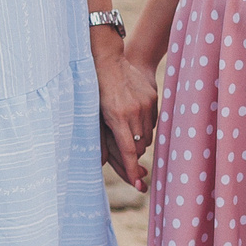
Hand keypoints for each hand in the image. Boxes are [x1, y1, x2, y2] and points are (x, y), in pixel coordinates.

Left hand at [96, 44, 159, 191]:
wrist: (107, 60)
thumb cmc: (94, 89)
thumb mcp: (93, 114)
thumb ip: (100, 138)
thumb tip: (102, 163)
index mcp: (116, 117)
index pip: (128, 151)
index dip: (132, 169)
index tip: (138, 184)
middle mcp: (133, 111)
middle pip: (140, 145)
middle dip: (134, 154)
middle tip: (128, 157)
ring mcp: (145, 103)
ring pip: (147, 135)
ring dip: (139, 140)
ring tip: (127, 132)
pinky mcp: (152, 96)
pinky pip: (152, 121)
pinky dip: (144, 126)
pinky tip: (133, 119)